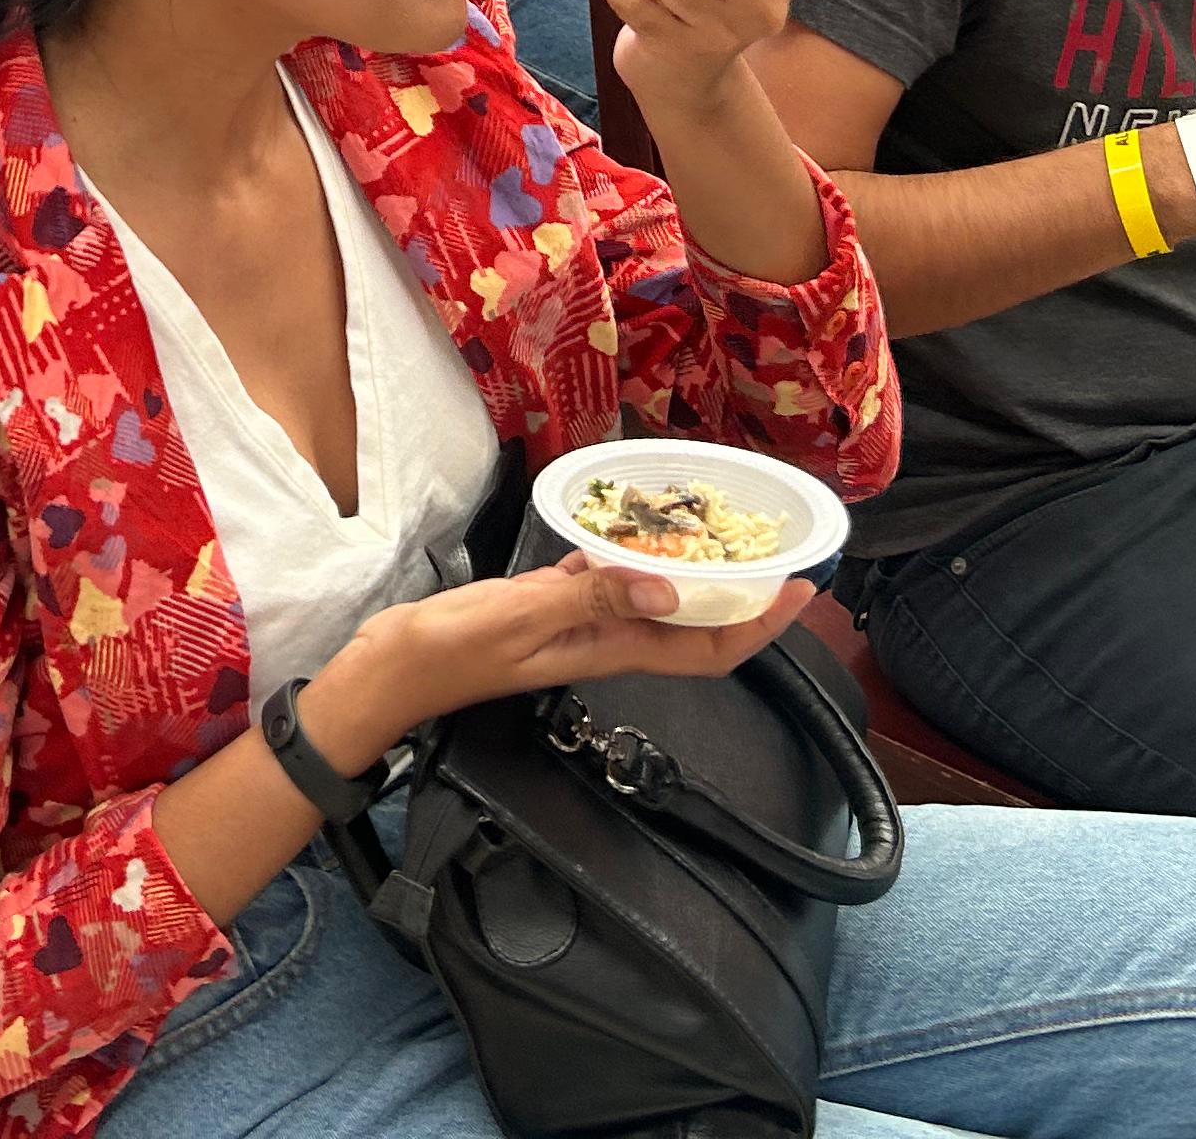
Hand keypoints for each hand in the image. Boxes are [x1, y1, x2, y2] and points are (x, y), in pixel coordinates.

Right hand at [316, 553, 799, 766]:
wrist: (393, 670)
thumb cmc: (451, 649)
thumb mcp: (522, 617)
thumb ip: (591, 598)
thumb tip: (669, 588)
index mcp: (612, 650)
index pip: (709, 647)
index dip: (762, 624)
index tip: (801, 588)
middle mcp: (608, 641)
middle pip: (696, 626)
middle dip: (743, 594)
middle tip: (773, 545)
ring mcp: (581, 625)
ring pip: (659, 604)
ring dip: (696, 574)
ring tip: (720, 528)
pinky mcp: (552, 607)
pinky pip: (613, 583)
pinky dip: (635, 557)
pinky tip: (627, 525)